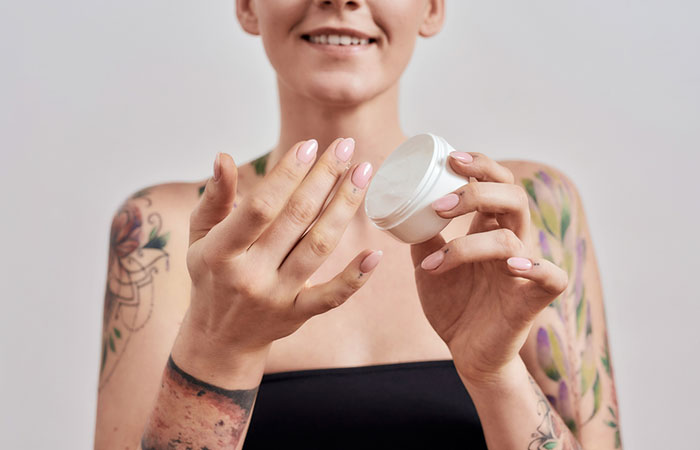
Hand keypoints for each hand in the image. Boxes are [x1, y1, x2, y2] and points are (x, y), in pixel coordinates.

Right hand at [179, 138, 380, 367]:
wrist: (219, 339)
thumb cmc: (211, 277)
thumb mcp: (200, 237)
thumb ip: (215, 198)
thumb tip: (224, 157)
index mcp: (221, 252)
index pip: (260, 206)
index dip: (287, 174)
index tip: (310, 146)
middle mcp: (249, 275)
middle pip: (296, 219)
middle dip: (325, 178)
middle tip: (346, 146)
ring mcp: (276, 296)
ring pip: (318, 247)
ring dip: (344, 207)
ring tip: (363, 174)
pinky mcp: (298, 314)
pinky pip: (332, 297)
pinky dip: (355, 277)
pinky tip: (375, 253)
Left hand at [410, 152, 567, 385]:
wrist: (467, 353)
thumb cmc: (454, 305)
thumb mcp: (428, 265)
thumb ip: (423, 237)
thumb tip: (403, 207)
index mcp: (490, 228)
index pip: (496, 182)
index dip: (480, 165)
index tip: (450, 158)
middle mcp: (512, 242)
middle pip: (512, 197)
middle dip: (478, 191)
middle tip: (440, 204)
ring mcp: (524, 269)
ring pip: (512, 237)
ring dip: (468, 245)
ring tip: (433, 262)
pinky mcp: (533, 299)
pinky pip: (552, 276)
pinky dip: (536, 266)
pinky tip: (512, 264)